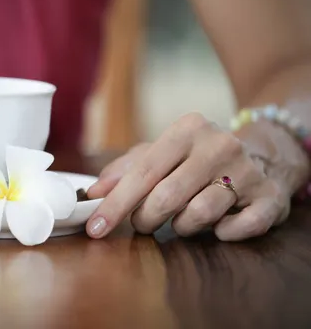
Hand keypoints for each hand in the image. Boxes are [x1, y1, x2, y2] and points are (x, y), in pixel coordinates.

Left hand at [85, 113, 290, 240]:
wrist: (262, 155)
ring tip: (181, 220)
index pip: (143, 172)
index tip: (95, 228)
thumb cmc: (195, 158)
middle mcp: (219, 145)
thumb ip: (124, 171)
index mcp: (187, 130)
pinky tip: (219, 225)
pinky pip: (240, 227)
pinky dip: (223, 233)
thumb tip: (92, 192)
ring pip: (200, 214)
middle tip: (143, 223)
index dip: (116, 204)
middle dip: (146, 219)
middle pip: (167, 196)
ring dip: (182, 227)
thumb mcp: (158, 154)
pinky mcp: (270, 196)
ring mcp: (248, 170)